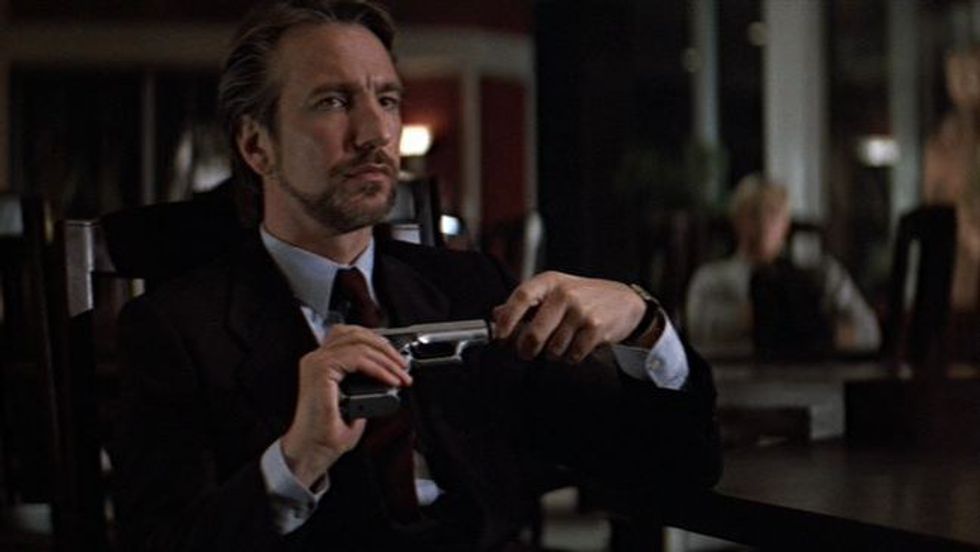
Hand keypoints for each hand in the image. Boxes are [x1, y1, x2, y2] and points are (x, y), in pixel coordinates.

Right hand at [281, 324, 410, 486]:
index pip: (352, 337)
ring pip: (359, 343)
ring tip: (400, 373)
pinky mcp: (321, 370)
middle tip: (403, 365)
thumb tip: (387, 375)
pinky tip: (390, 379)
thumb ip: (365, 383)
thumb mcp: (354, 401)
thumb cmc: (328, 433)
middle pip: (356, 333)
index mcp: (322, 363)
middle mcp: (317, 359)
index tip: (397, 361)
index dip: (378, 344)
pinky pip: (357, 358)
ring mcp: (317, 362)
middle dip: (385, 347)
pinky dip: (378, 367)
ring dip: (385, 357)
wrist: (312, 452)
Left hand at [492, 271, 646, 363]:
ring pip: (553, 348)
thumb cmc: (584, 297)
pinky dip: (571, 357)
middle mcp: (565, 293)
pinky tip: (578, 346)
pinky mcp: (596, 327)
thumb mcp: (554, 291)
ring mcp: (581, 310)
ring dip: (554, 354)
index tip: (500, 337)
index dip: (507, 319)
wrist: (625, 301)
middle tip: (527, 353)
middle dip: (527, 349)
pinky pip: (572, 355)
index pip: (521, 297)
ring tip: (562, 343)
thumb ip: (526, 303)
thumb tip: (495, 315)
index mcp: (550, 282)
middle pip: (534, 332)